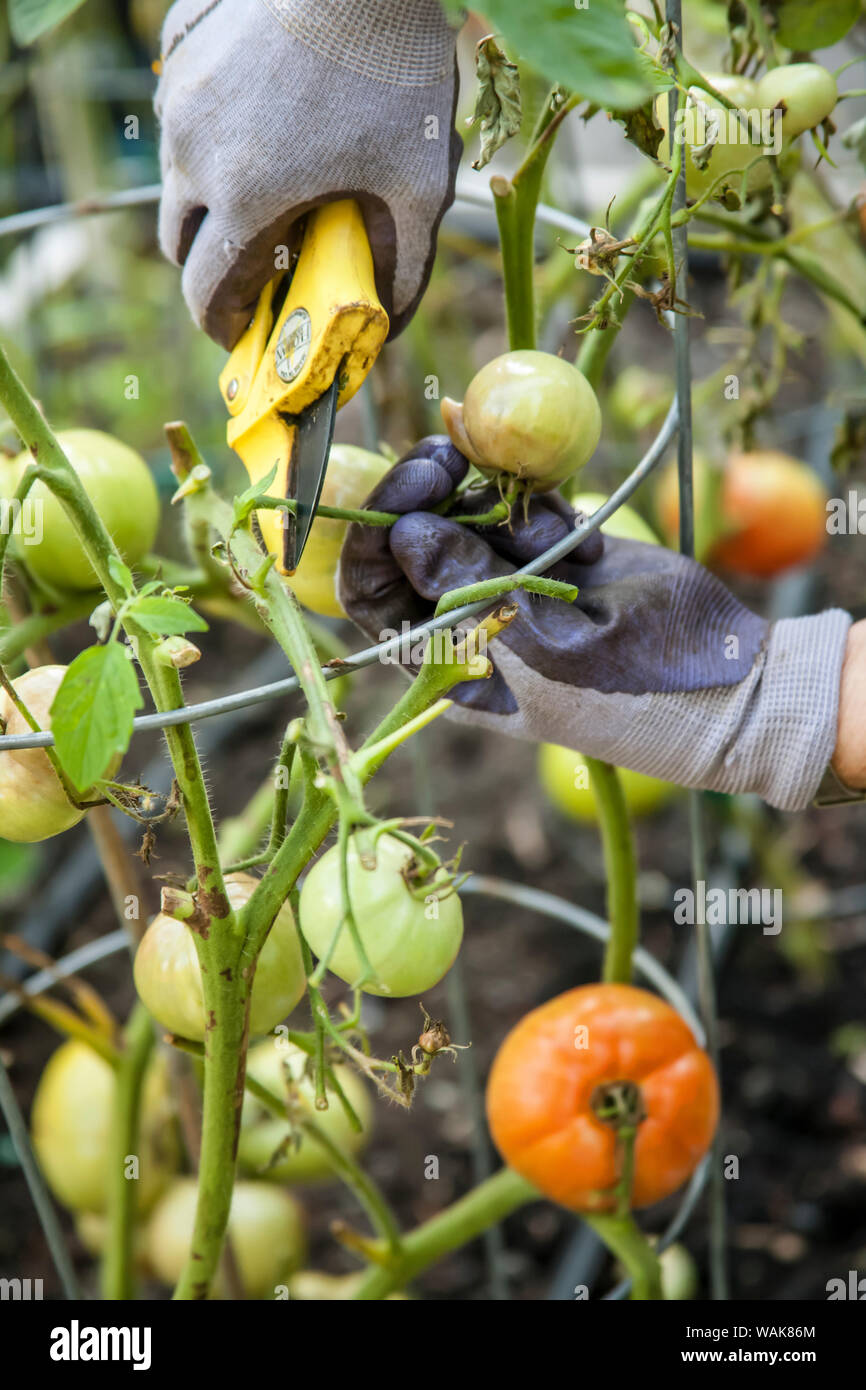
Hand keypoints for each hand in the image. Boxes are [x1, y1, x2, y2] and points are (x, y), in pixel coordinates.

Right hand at [156, 0, 459, 347]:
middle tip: (260, 268)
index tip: (247, 334)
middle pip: (180, 243)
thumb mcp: (418, 185)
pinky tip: (263, 114)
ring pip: (177, 175)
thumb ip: (402, 267)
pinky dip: (211, 131)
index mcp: (246, 200)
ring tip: (270, 185)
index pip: (207, 294)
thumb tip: (389, 325)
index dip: (227, 326)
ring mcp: (178, 94)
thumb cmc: (398, 73)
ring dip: (211, 198)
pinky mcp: (179, 44)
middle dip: (214, 268)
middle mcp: (194, 153)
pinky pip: (181, 109)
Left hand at [339, 439, 851, 811]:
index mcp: (447, 660)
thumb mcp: (545, 645)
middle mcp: (466, 618)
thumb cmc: (630, 687)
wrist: (727, 679)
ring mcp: (509, 582)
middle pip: (412, 539)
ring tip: (567, 543)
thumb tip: (403, 532)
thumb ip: (473, 588)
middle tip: (454, 452)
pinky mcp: (552, 553)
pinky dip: (545, 509)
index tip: (415, 486)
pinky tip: (589, 545)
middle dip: (429, 494)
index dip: (377, 534)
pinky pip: (519, 507)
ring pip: (466, 514)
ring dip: (506, 511)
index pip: (372, 593)